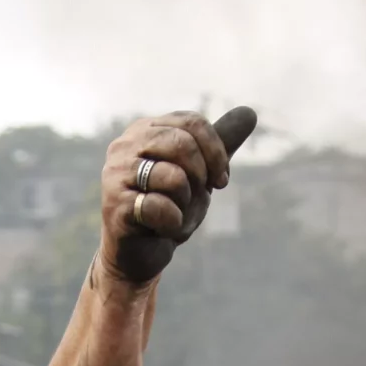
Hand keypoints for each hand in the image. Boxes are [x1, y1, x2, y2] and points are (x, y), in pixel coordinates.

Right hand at [99, 106, 257, 285]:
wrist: (139, 253)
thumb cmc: (168, 207)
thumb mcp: (198, 172)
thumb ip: (218, 144)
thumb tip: (251, 112)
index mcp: (145, 130)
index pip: (192, 122)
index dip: (216, 152)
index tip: (221, 180)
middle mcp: (124, 146)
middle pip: (182, 143)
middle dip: (202, 175)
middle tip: (198, 195)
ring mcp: (116, 175)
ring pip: (173, 177)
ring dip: (186, 201)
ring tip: (174, 211)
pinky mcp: (115, 206)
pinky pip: (160, 208)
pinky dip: (173, 223)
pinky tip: (161, 228)